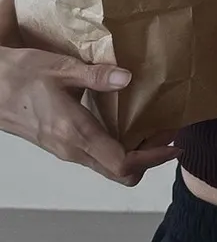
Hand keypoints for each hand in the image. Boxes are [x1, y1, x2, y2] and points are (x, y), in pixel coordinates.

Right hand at [0, 45, 181, 186]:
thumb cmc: (17, 76)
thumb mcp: (58, 68)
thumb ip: (95, 75)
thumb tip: (127, 77)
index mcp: (74, 132)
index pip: (123, 163)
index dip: (153, 158)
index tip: (174, 145)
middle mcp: (71, 149)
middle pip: (120, 174)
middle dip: (150, 159)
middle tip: (168, 135)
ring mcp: (64, 151)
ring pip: (108, 168)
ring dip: (135, 154)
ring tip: (154, 128)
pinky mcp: (60, 147)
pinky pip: (96, 158)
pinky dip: (118, 149)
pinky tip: (126, 125)